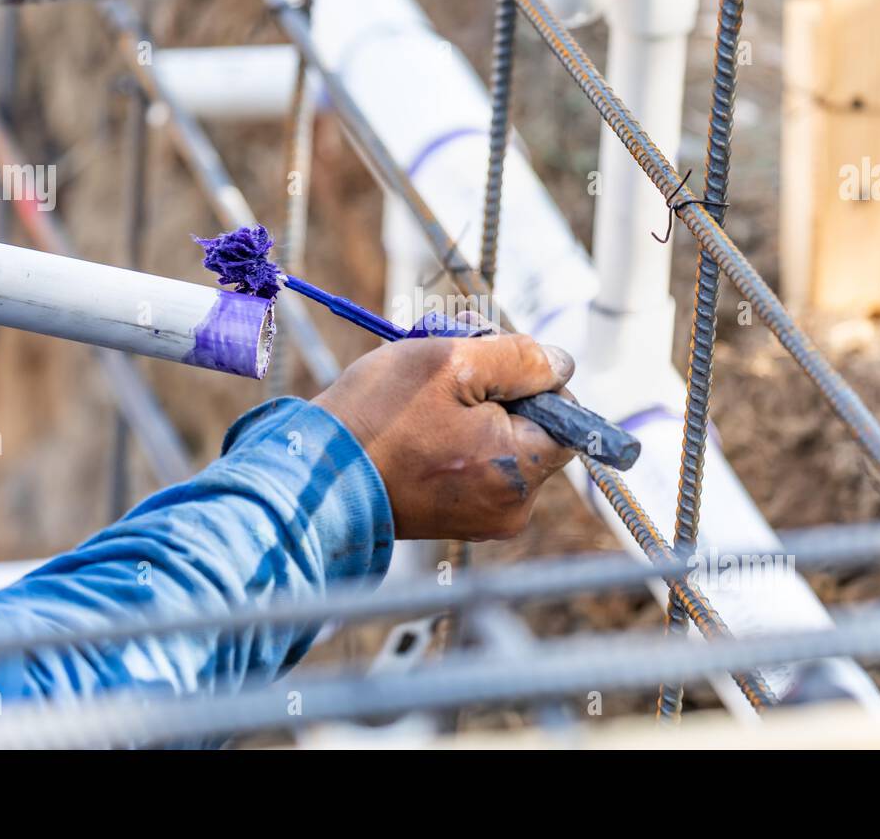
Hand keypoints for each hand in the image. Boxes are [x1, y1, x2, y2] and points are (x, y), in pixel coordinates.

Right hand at [315, 331, 576, 540]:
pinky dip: (457, 441)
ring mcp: (485, 519)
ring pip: (503, 446)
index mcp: (520, 471)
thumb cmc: (378, 417)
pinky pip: (478, 467)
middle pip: (535, 430)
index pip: (567, 415)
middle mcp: (513, 507)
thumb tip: (563, 363)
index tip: (482, 369)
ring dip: (475, 414)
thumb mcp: (452, 362)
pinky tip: (417, 429)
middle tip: (446, 379)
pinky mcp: (458, 520)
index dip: (531, 381)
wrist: (312, 478)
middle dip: (500, 396)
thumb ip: (520, 359)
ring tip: (423, 404)